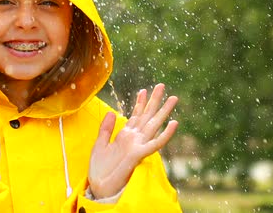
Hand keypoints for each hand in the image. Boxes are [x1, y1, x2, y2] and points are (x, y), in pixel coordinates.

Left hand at [88, 83, 178, 198]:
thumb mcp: (99, 144)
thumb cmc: (100, 168)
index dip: (139, 103)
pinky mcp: (139, 154)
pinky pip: (155, 144)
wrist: (99, 186)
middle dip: (154, 101)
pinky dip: (165, 134)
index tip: (144, 90)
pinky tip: (174, 123)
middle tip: (162, 85)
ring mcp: (138, 145)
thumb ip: (105, 129)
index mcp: (125, 136)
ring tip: (173, 98)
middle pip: (147, 116)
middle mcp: (134, 139)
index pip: (135, 116)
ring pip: (154, 125)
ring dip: (164, 112)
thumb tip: (112, 112)